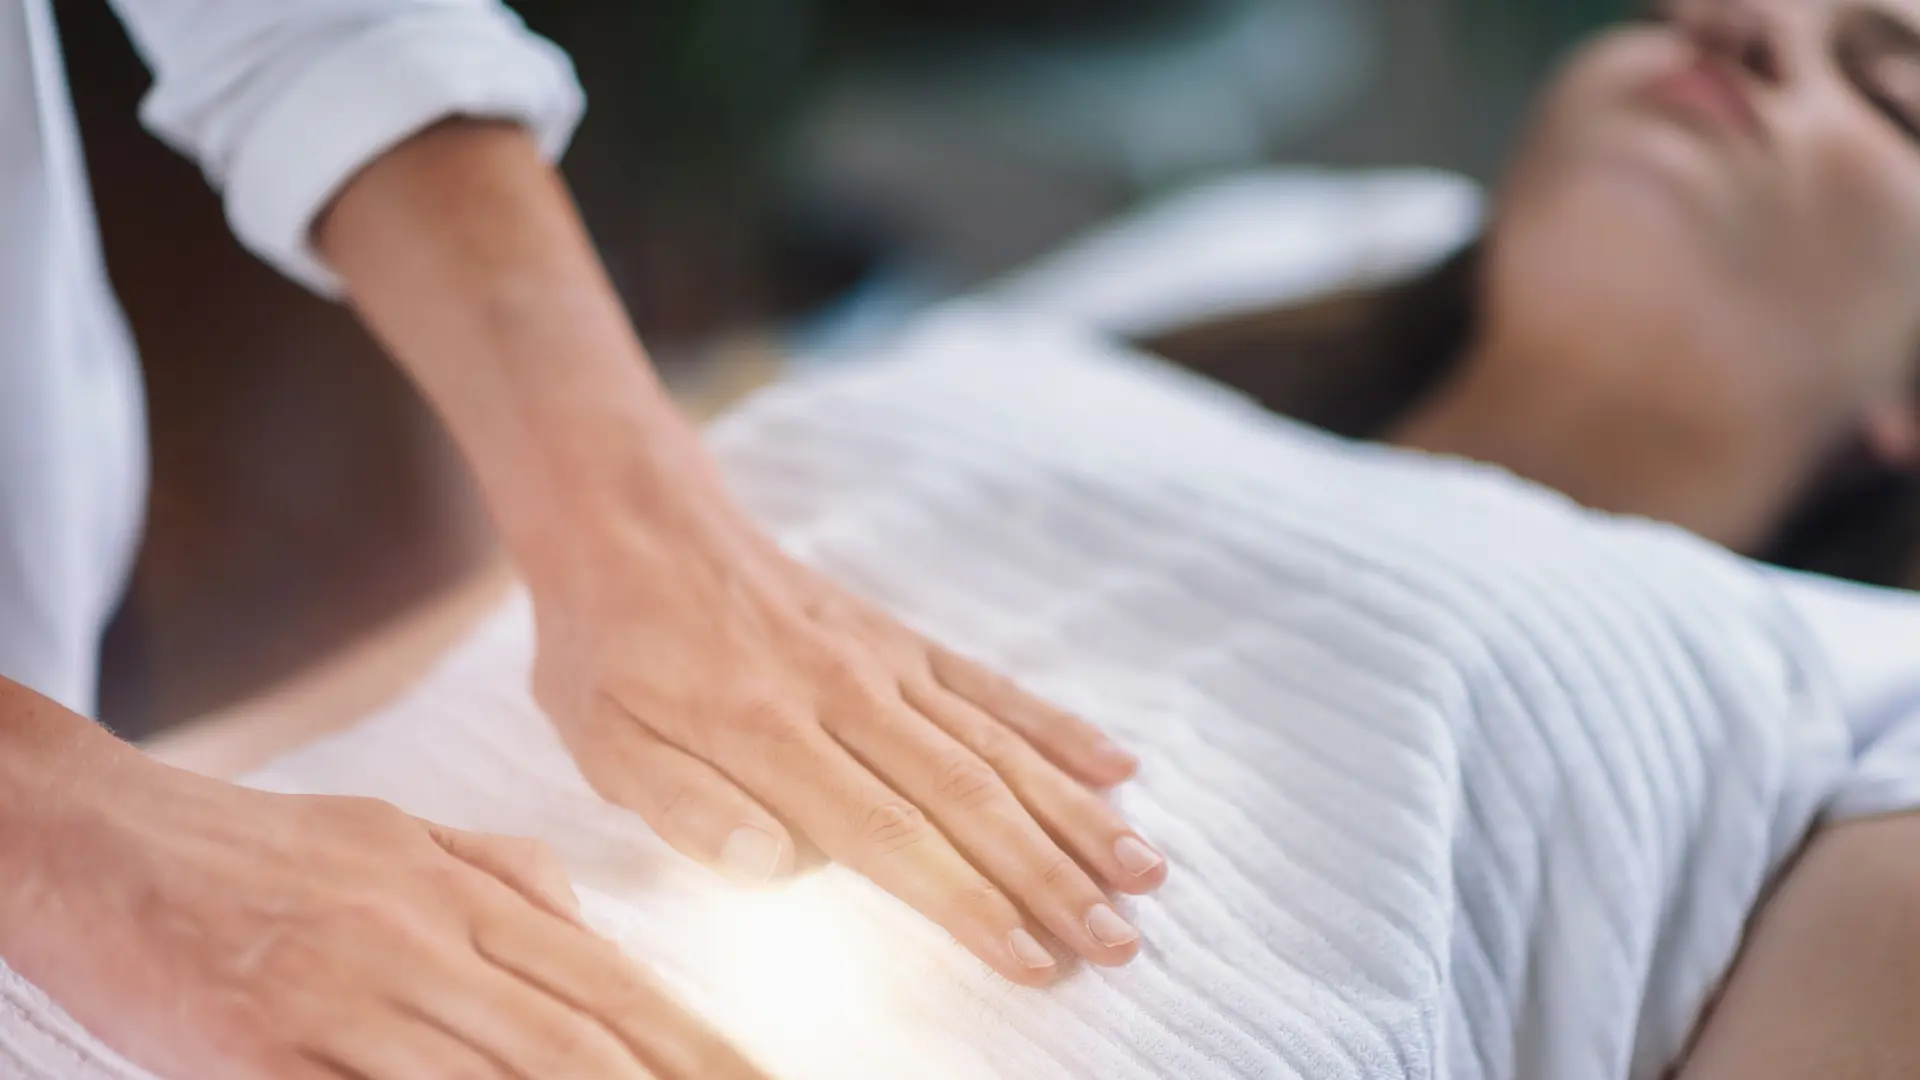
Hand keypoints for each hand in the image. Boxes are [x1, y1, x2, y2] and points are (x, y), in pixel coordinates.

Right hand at [0, 756, 766, 1079]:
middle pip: (572, 1038)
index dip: (691, 1043)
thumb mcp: (398, 833)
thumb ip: (500, 872)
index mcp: (460, 891)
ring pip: (495, 1077)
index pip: (606, 981)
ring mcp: (346, 1001)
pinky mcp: (266, 1053)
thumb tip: (585, 918)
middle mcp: (421, 942)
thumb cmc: (261, 846)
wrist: (103, 837)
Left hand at [526, 490, 1169, 987]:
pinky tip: (1120, 767)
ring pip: (997, 745)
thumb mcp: (604, 740)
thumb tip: (774, 864)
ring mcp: (885, 662)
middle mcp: (846, 694)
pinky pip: (992, 686)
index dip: (967, 901)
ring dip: (1076, 813)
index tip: (1033, 958)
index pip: (889, 834)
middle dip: (1051, 876)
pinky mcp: (901, 640)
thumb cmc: (611, 652)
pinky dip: (1057, 727)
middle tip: (1119, 942)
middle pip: (967, 797)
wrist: (636, 525)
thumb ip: (686, 806)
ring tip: (1145, 873)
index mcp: (769, 733)